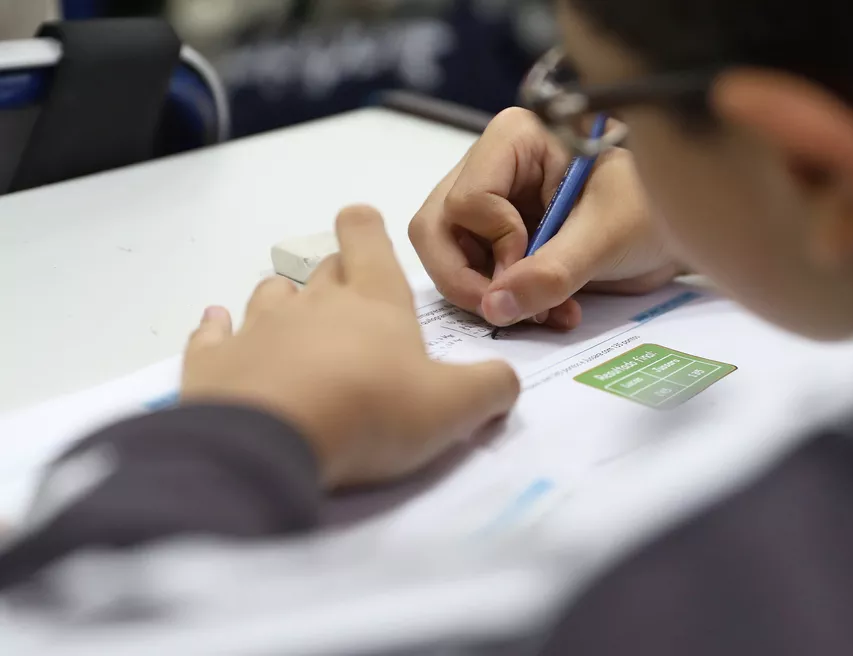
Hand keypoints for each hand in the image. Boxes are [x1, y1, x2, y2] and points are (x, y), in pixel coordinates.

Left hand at [181, 206, 519, 487]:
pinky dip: (216, 329)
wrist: (272, 442)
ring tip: (291, 320)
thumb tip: (507, 383)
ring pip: (269, 294)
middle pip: (322, 271)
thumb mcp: (453, 406)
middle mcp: (313, 303)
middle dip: (334, 276)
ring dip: (281, 300)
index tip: (364, 226)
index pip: (367, 238)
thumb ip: (490, 389)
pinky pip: (211, 333)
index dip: (366, 228)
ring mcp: (258, 328)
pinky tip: (216, 330)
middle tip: (348, 301)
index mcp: (374, 301)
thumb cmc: (371, 412)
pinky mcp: (213, 362)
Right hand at [409, 107, 681, 329]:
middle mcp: (490, 166)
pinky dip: (504, 303)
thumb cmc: (651, 210)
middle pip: (436, 228)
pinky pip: (472, 276)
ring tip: (546, 313)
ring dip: (490, 297)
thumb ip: (553, 271)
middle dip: (470, 279)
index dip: (495, 245)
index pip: (465, 201)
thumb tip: (496, 307)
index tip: (539, 263)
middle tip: (508, 310)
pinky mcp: (497, 240)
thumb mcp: (607, 237)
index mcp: (514, 139)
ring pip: (446, 257)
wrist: (676, 233)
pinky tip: (550, 312)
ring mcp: (490, 205)